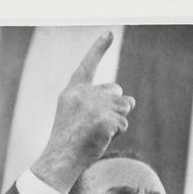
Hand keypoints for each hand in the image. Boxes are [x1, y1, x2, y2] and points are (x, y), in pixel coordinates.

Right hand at [31, 31, 135, 193]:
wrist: (60, 160)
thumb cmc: (69, 142)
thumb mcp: (76, 116)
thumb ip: (98, 102)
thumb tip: (131, 100)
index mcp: (73, 91)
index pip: (88, 66)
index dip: (99, 48)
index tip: (109, 33)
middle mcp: (83, 93)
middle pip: (116, 92)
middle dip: (116, 107)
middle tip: (98, 125)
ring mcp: (94, 106)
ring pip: (124, 107)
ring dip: (118, 121)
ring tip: (99, 133)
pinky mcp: (104, 120)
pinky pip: (123, 124)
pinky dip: (117, 134)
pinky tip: (102, 140)